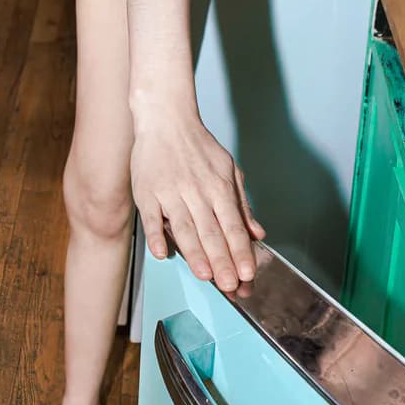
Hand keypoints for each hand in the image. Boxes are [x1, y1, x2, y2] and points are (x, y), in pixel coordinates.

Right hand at [131, 109, 265, 291]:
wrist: (166, 118)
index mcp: (219, 186)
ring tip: (205, 275)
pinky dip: (156, 236)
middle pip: (211, 231)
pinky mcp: (147, 191)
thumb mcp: (229, 169)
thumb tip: (257, 232)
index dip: (240, 251)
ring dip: (195, 253)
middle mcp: (196, 190)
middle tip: (229, 286)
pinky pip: (151, 217)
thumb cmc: (198, 146)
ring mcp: (170, 191)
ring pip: (184, 228)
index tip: (247, 273)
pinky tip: (163, 253)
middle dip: (222, 261)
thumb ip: (242, 204)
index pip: (232, 225)